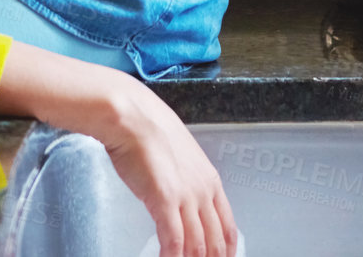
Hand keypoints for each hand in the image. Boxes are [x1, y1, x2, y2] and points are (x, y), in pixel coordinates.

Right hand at [93, 76, 239, 256]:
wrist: (134, 119)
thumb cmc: (151, 133)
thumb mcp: (180, 159)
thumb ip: (186, 180)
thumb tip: (182, 197)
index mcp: (210, 180)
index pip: (228, 226)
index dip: (226, 249)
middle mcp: (203, 191)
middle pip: (214, 240)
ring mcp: (186, 197)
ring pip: (196, 245)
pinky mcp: (164, 201)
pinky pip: (173, 241)